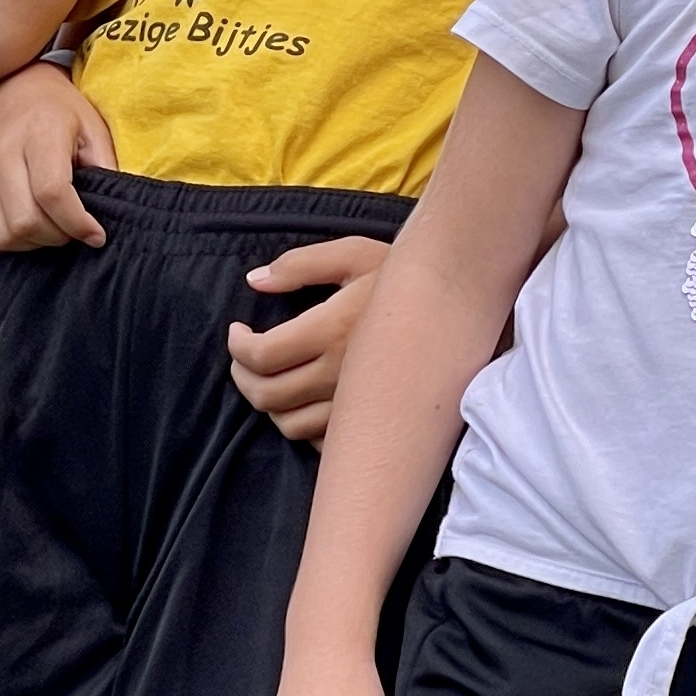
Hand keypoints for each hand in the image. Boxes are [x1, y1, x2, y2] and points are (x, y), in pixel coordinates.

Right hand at [0, 63, 117, 248]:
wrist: (16, 90)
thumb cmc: (62, 112)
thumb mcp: (94, 131)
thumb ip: (105, 170)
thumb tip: (109, 216)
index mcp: (39, 132)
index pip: (52, 193)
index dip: (77, 223)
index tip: (96, 233)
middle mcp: (1, 151)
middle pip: (26, 221)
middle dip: (58, 236)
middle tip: (74, 227)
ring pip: (5, 234)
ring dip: (36, 241)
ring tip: (53, 225)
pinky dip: (14, 238)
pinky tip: (31, 221)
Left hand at [226, 237, 393, 444]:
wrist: (458, 302)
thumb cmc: (401, 275)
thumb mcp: (353, 254)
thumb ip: (299, 265)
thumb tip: (255, 282)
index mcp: (331, 329)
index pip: (262, 356)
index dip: (237, 349)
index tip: (237, 332)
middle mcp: (342, 373)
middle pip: (269, 397)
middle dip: (243, 379)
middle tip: (243, 359)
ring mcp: (358, 403)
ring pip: (291, 425)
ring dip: (268, 405)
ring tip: (268, 379)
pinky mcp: (374, 419)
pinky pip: (323, 441)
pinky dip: (303, 427)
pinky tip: (304, 402)